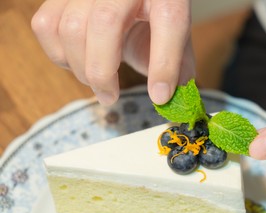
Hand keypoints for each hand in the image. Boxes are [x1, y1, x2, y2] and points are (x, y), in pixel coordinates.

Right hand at [31, 0, 194, 104]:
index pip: (169, 22)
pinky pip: (46, 26)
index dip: (164, 64)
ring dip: (81, 67)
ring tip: (98, 81)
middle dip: (103, 71)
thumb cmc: (152, 16)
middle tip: (109, 97)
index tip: (159, 96)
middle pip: (105, 22)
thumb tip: (174, 104)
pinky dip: (59, 54)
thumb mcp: (175, 37)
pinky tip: (79, 60)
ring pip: (71, 26)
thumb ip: (178, 67)